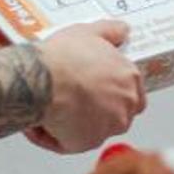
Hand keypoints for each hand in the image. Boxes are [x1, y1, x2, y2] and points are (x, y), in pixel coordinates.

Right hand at [28, 20, 145, 153]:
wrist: (43, 78)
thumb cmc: (64, 57)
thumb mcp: (89, 32)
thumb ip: (110, 31)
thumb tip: (122, 30)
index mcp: (130, 79)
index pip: (133, 95)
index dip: (110, 94)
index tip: (91, 90)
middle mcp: (125, 104)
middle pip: (114, 115)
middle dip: (93, 111)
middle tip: (68, 98)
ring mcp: (109, 125)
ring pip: (91, 130)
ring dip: (73, 123)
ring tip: (51, 107)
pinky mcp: (87, 142)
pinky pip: (68, 144)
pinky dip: (53, 136)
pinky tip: (40, 121)